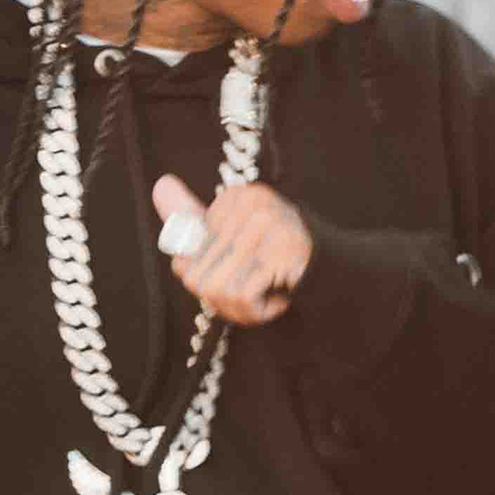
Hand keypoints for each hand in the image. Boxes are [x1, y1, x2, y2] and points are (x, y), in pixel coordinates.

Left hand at [152, 173, 312, 326]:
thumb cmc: (275, 262)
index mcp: (236, 197)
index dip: (210, 283)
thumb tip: (160, 185)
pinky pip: (241, 296)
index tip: (243, 274)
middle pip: (197, 276)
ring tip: (266, 292)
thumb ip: (191, 221)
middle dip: (224, 299)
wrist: (335, 278)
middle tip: (256, 290)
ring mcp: (268, 224)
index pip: (185, 260)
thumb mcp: (229, 242)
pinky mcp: (282, 251)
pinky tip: (278, 297)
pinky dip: (258, 310)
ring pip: (216, 288)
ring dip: (241, 307)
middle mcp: (251, 203)